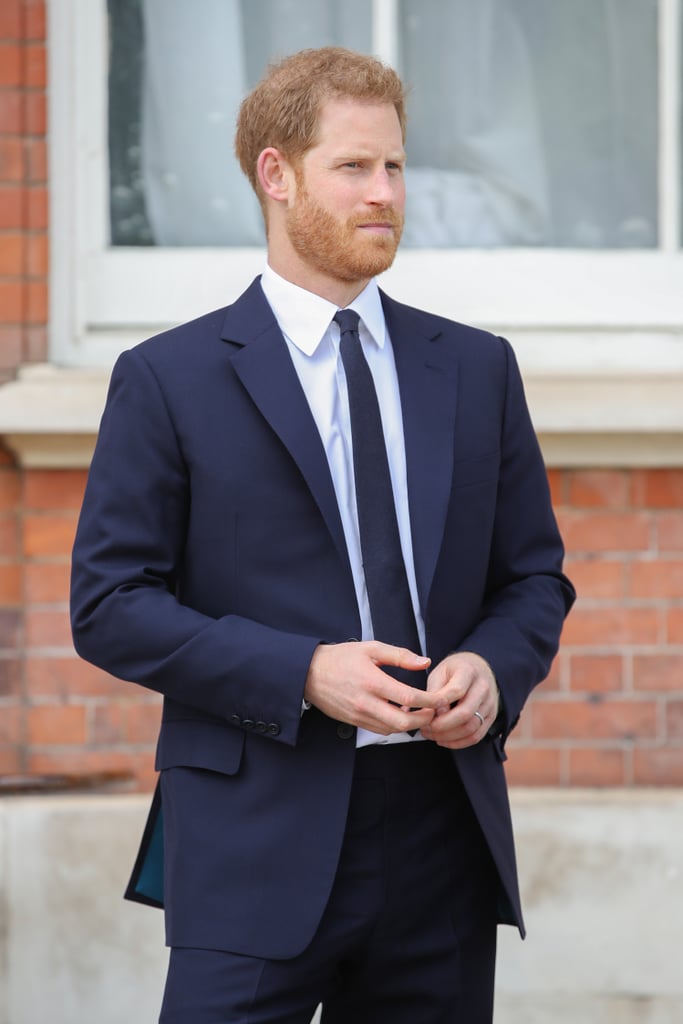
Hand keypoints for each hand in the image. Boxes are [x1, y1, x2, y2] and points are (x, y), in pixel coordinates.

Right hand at [304, 641, 435, 734]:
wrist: (309, 673)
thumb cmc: (340, 658)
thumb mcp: (371, 648)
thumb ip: (400, 655)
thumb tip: (424, 662)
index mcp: (372, 681)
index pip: (408, 697)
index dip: (429, 701)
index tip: (440, 698)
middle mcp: (366, 702)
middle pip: (403, 722)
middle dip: (424, 719)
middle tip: (433, 710)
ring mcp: (359, 715)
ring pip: (393, 730)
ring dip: (410, 724)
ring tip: (418, 712)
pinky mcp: (354, 722)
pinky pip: (380, 730)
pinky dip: (394, 726)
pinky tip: (398, 714)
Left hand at [419, 651, 498, 748]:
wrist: (476, 667)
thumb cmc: (454, 671)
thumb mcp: (439, 673)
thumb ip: (435, 692)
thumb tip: (433, 716)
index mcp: (468, 671)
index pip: (456, 691)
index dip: (438, 706)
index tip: (425, 713)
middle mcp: (483, 687)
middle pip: (465, 713)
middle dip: (442, 726)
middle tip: (426, 729)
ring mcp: (490, 703)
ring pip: (471, 728)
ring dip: (448, 736)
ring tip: (432, 735)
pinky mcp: (491, 716)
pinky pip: (476, 736)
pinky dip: (458, 742)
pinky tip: (444, 739)